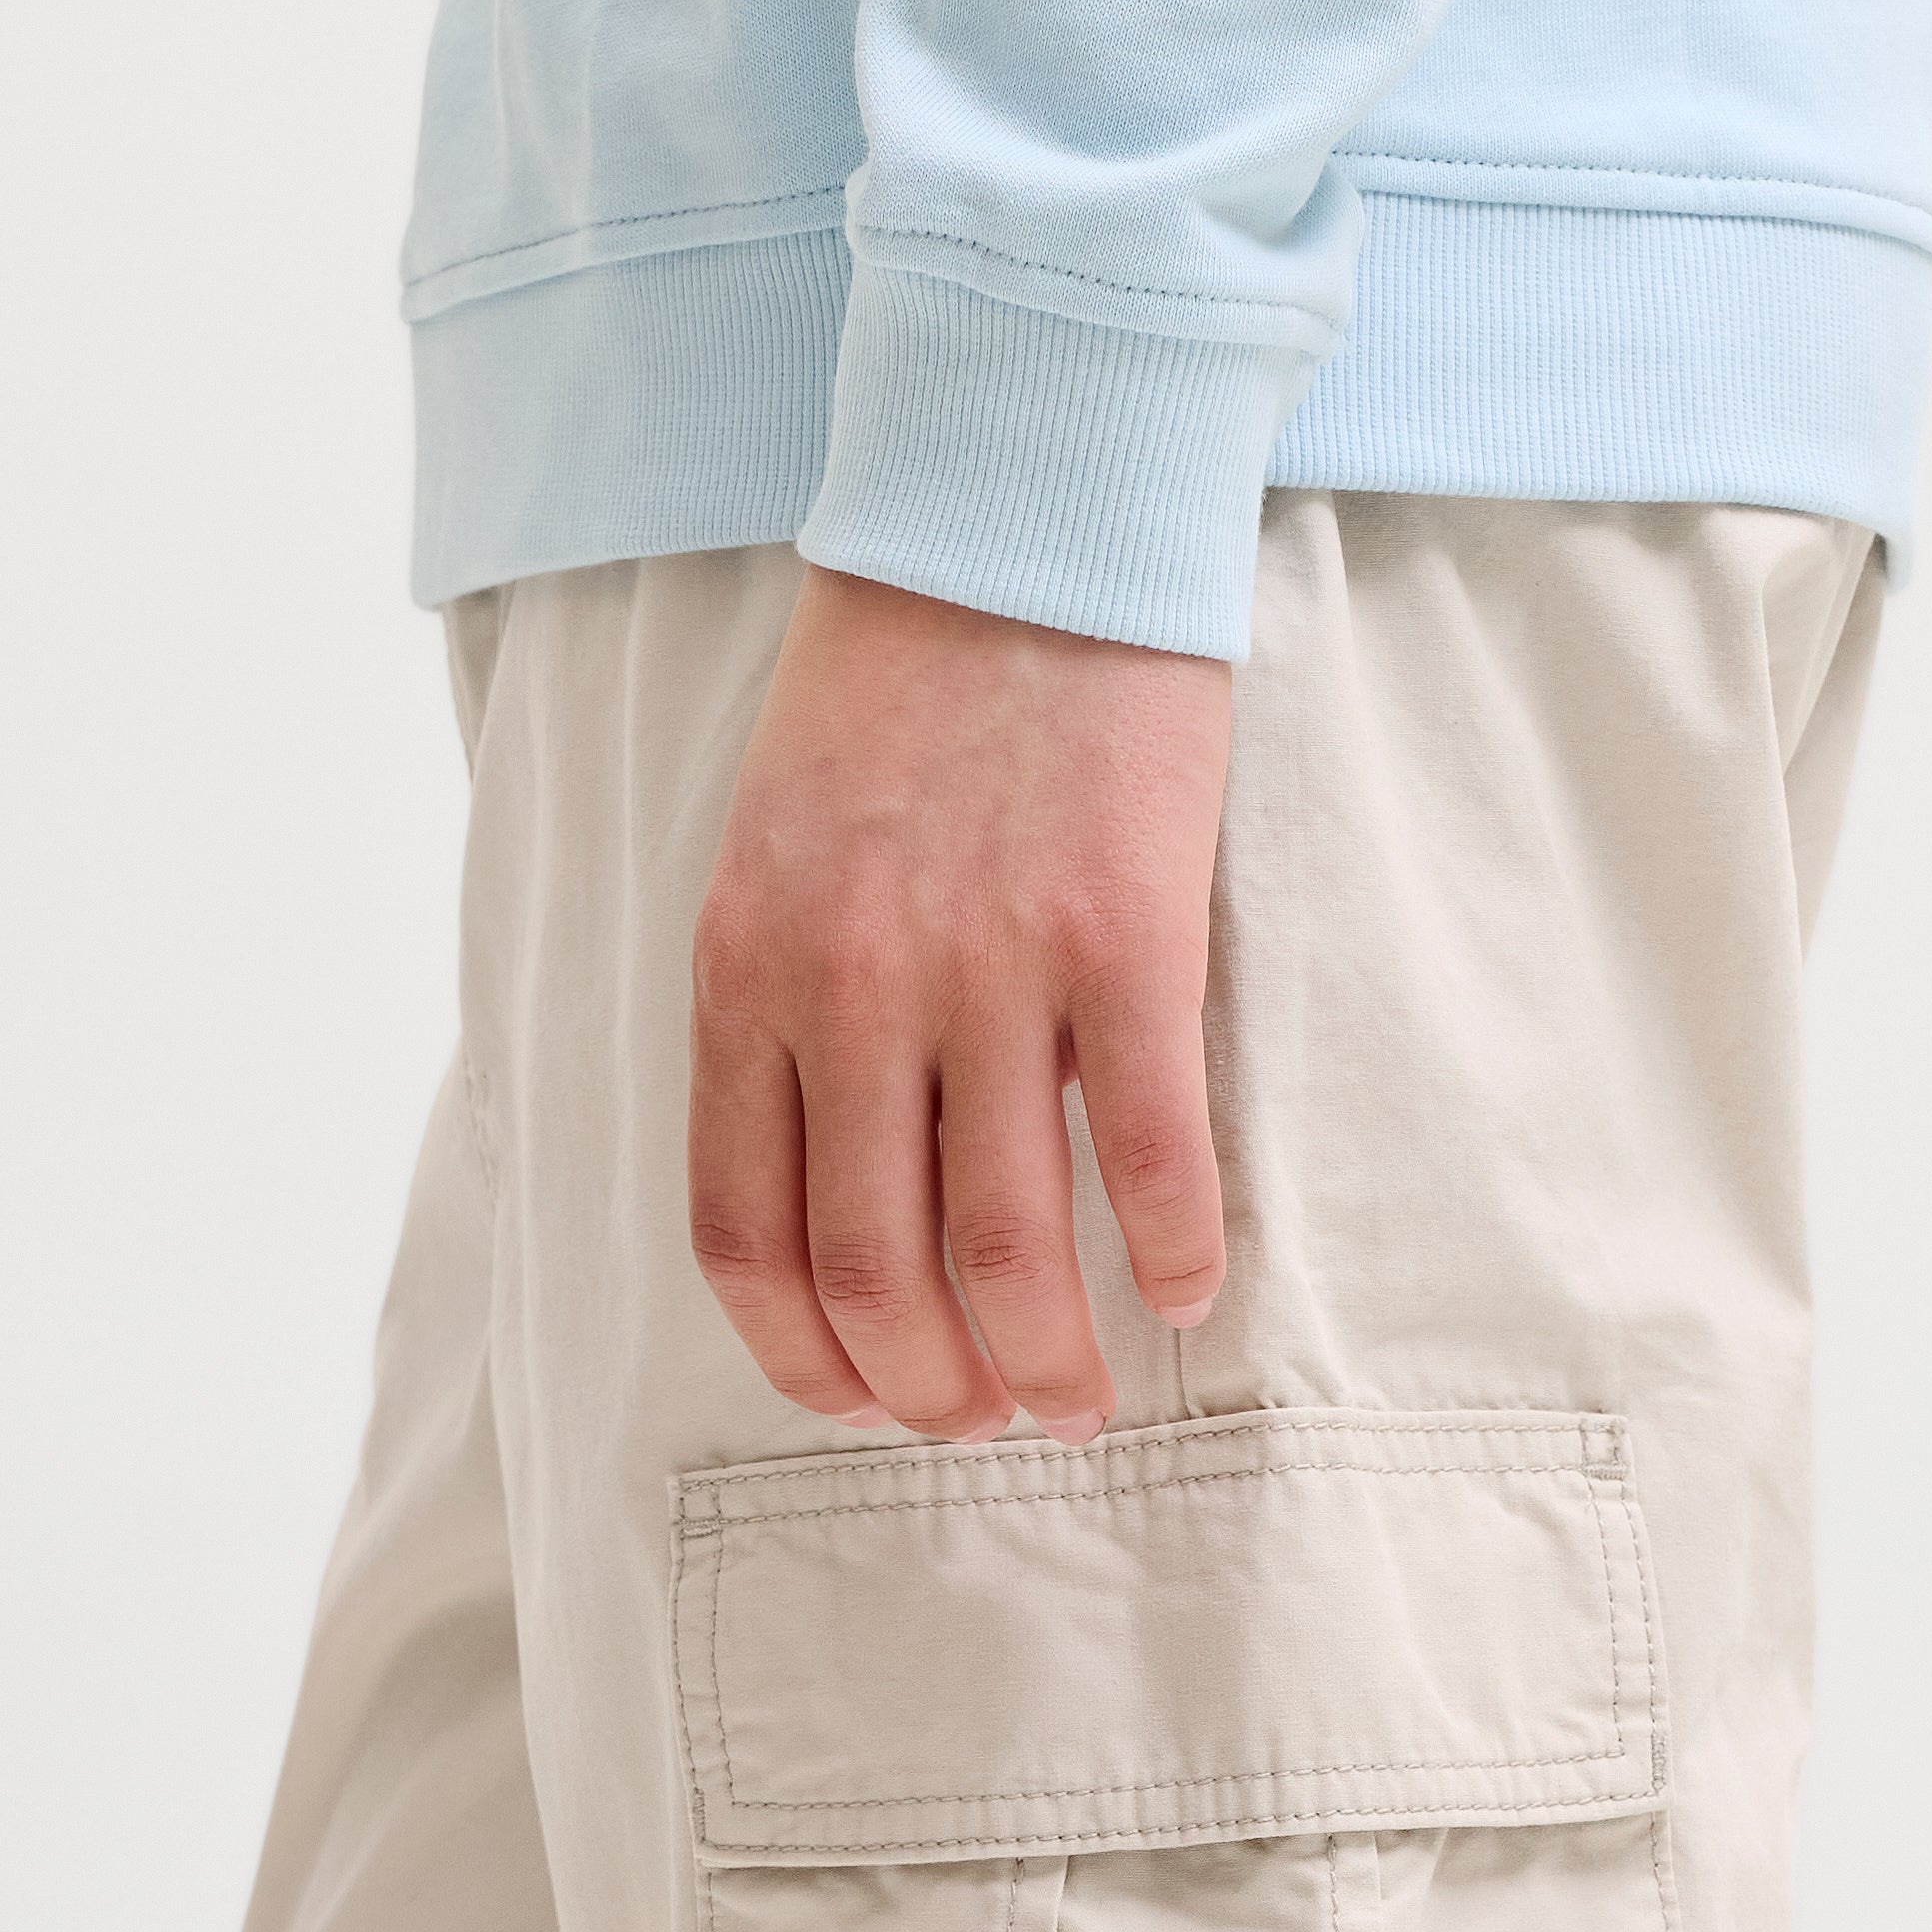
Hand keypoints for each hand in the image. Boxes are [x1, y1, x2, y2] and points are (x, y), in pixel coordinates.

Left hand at [687, 568, 1231, 1444]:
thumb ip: (781, 1012)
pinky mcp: (1125, 935)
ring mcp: (990, 968)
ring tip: (1081, 1398)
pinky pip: (1152, 1153)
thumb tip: (835, 1194)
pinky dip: (1174, 1254)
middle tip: (983, 1424)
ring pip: (1007, 1247)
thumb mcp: (774, 852)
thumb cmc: (898, 690)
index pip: (745, 1236)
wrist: (1018, 508)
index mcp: (744, 975)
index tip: (860, 1401)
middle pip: (874, 1272)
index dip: (802, 1359)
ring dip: (1047, 1360)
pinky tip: (1187, 1293)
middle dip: (927, 1391)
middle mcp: (851, 989)